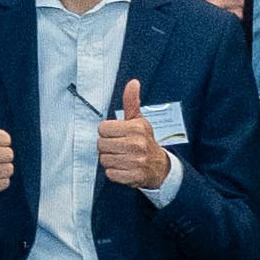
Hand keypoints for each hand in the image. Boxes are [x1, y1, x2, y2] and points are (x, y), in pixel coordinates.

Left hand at [96, 77, 171, 191]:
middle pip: (101, 144)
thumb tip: (133, 83)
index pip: (102, 128)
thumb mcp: (139, 120)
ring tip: (122, 157)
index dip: (107, 132)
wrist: (159, 166)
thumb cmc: (144, 141)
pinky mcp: (133, 176)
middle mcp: (137, 144)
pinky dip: (114, 172)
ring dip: (110, 160)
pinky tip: (124, 168)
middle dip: (107, 147)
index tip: (117, 135)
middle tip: (118, 147)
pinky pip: (110, 174)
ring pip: (104, 159)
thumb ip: (132, 102)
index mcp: (136, 128)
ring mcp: (136, 161)